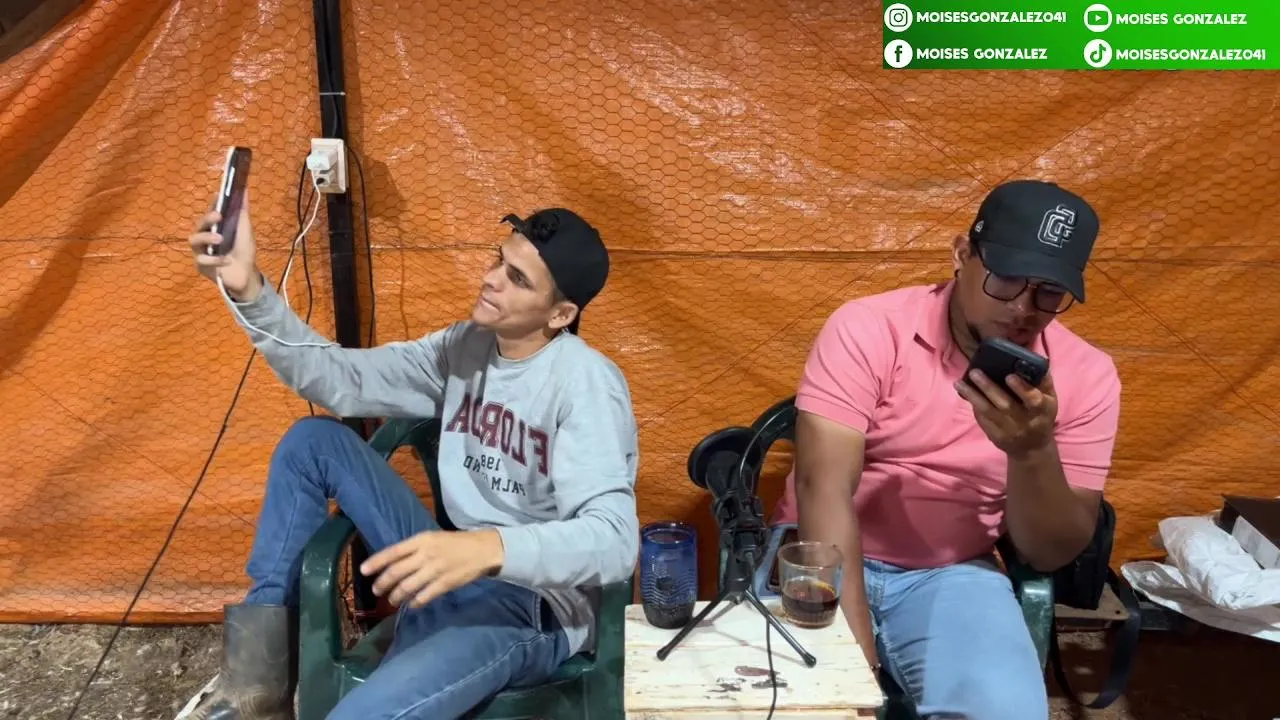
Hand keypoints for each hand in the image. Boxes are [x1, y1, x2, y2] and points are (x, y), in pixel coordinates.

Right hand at [187, 189, 261, 300]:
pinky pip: (202, 260)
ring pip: (194, 240)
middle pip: (199, 224)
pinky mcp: (201, 265)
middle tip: (218, 216)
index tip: (218, 195)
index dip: (212, 203)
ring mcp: (201, 250)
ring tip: (220, 238)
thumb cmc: (243, 250)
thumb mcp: (245, 230)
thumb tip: (245, 188)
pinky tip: (227, 260)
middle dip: (207, 219)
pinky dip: (215, 260)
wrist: (246, 275)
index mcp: (214, 226)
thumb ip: (242, 211)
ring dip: (206, 238)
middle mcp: (204, 236)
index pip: (210, 212)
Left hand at [361, 529, 505, 608]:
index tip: (363, 570)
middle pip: (396, 572)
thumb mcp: (432, 538)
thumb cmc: (455, 543)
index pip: (393, 551)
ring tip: (392, 600)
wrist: (483, 549)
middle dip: (383, 583)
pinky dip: (415, 603)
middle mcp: (426, 554)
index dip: (376, 562)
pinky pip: (424, 596)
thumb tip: (392, 562)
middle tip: (376, 591)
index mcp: (421, 540)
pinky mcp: (445, 583)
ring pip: (408, 586)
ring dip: (396, 596)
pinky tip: (412, 605)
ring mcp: (436, 570)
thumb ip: (413, 549)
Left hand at [955, 369, 1057, 457]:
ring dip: (973, 396)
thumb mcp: (1050, 399)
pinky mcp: (996, 437)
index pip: (1033, 399)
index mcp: (1043, 410)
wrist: (1032, 447)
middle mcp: (1026, 422)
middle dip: (989, 388)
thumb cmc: (1041, 415)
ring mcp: (1009, 431)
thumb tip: (1033, 360)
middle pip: (1005, 405)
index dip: (1021, 388)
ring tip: (959, 383)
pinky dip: (974, 406)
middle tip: (975, 372)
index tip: (1009, 376)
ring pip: (988, 412)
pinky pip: (983, 420)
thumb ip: (1043, 381)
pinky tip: (966, 393)